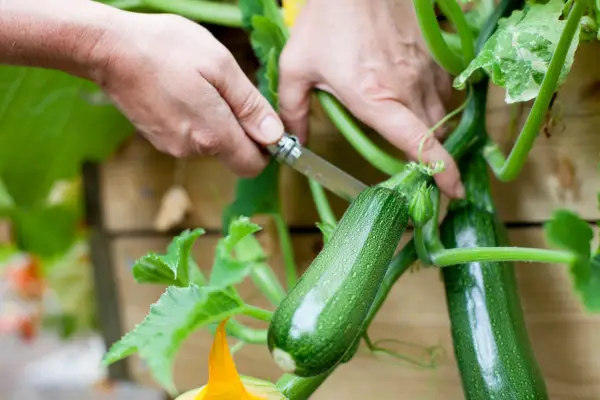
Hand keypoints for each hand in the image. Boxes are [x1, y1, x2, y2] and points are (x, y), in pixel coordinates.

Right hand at [88, 11, 284, 176]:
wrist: (108, 48)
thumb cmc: (166, 48)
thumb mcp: (220, 67)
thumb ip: (250, 106)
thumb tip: (275, 136)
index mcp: (213, 135)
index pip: (253, 164)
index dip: (266, 148)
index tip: (265, 123)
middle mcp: (193, 150)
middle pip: (234, 153)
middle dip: (241, 129)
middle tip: (229, 90)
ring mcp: (172, 147)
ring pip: (213, 144)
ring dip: (218, 121)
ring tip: (201, 85)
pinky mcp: (158, 139)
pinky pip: (191, 137)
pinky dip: (196, 120)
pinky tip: (184, 91)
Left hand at [278, 0, 463, 197]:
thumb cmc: (326, 20)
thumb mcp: (296, 67)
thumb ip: (294, 110)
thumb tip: (291, 141)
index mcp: (377, 99)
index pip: (418, 143)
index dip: (440, 171)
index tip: (452, 192)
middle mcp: (409, 88)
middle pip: (432, 135)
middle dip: (430, 158)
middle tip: (417, 172)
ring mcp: (426, 68)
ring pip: (440, 113)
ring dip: (430, 130)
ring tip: (412, 136)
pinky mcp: (434, 52)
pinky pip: (442, 89)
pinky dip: (432, 103)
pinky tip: (411, 100)